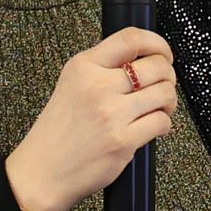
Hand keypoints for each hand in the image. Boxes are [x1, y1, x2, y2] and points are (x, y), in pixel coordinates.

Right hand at [6, 26, 176, 210]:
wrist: (41, 172)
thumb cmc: (57, 132)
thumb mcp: (72, 85)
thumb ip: (102, 69)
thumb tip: (143, 60)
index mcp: (83, 66)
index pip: (131, 38)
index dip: (158, 43)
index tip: (164, 53)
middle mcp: (97, 86)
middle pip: (156, 66)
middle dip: (168, 76)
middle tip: (163, 86)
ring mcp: (111, 114)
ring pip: (164, 93)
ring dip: (169, 101)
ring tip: (159, 108)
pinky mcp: (122, 141)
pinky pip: (161, 122)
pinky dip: (164, 125)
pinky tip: (152, 128)